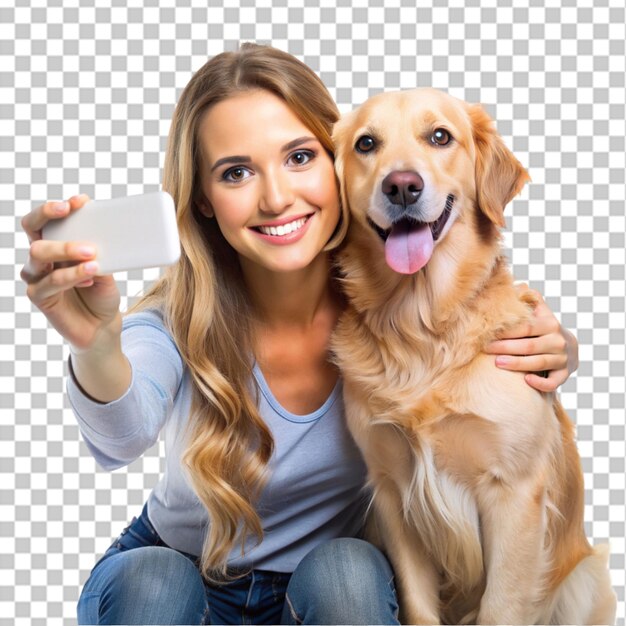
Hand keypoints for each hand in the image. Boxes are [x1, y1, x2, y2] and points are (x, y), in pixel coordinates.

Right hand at [20, 194, 121, 351]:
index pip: (45, 220)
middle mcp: (43, 258)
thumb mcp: (106, 268)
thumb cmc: (102, 292)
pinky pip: (49, 282)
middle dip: (50, 217)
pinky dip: (71, 276)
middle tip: (72, 212)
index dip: (55, 207)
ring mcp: (38, 276)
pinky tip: (90, 275)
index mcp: (56, 245)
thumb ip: (101, 252)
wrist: (102, 325)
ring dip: (65, 249)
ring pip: (38, 254)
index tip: (80, 201)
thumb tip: (106, 232)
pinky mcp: (39, 296)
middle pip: (32, 229)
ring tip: (92, 255)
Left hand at [484, 284, 578, 391]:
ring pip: (538, 363)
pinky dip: (540, 382)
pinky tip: (526, 380)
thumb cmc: (543, 329)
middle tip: (485, 349)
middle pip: (529, 345)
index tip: (487, 333)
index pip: (526, 327)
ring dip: (517, 364)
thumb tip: (516, 284)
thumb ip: (528, 298)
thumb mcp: (539, 312)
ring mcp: (562, 359)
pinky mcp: (564, 375)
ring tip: (497, 363)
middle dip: (505, 347)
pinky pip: (553, 382)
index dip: (506, 331)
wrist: (568, 349)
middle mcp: (557, 341)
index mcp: (550, 324)